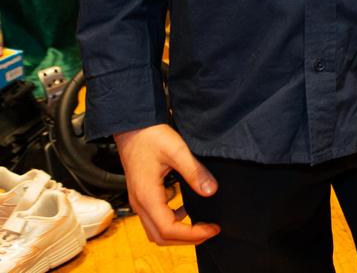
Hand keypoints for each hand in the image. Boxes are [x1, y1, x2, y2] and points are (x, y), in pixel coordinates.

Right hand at [113, 124, 219, 244]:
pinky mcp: (142, 196)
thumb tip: (211, 191)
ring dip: (178, 233)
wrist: (132, 127)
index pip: (168, 229)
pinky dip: (171, 223)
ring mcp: (138, 201)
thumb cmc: (151, 136)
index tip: (213, 228)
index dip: (192, 234)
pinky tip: (187, 210)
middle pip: (160, 237)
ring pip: (156, 231)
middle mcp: (139, 204)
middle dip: (186, 239)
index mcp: (147, 196)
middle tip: (211, 230)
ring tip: (202, 225)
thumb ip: (194, 172)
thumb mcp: (177, 151)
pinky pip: (155, 219)